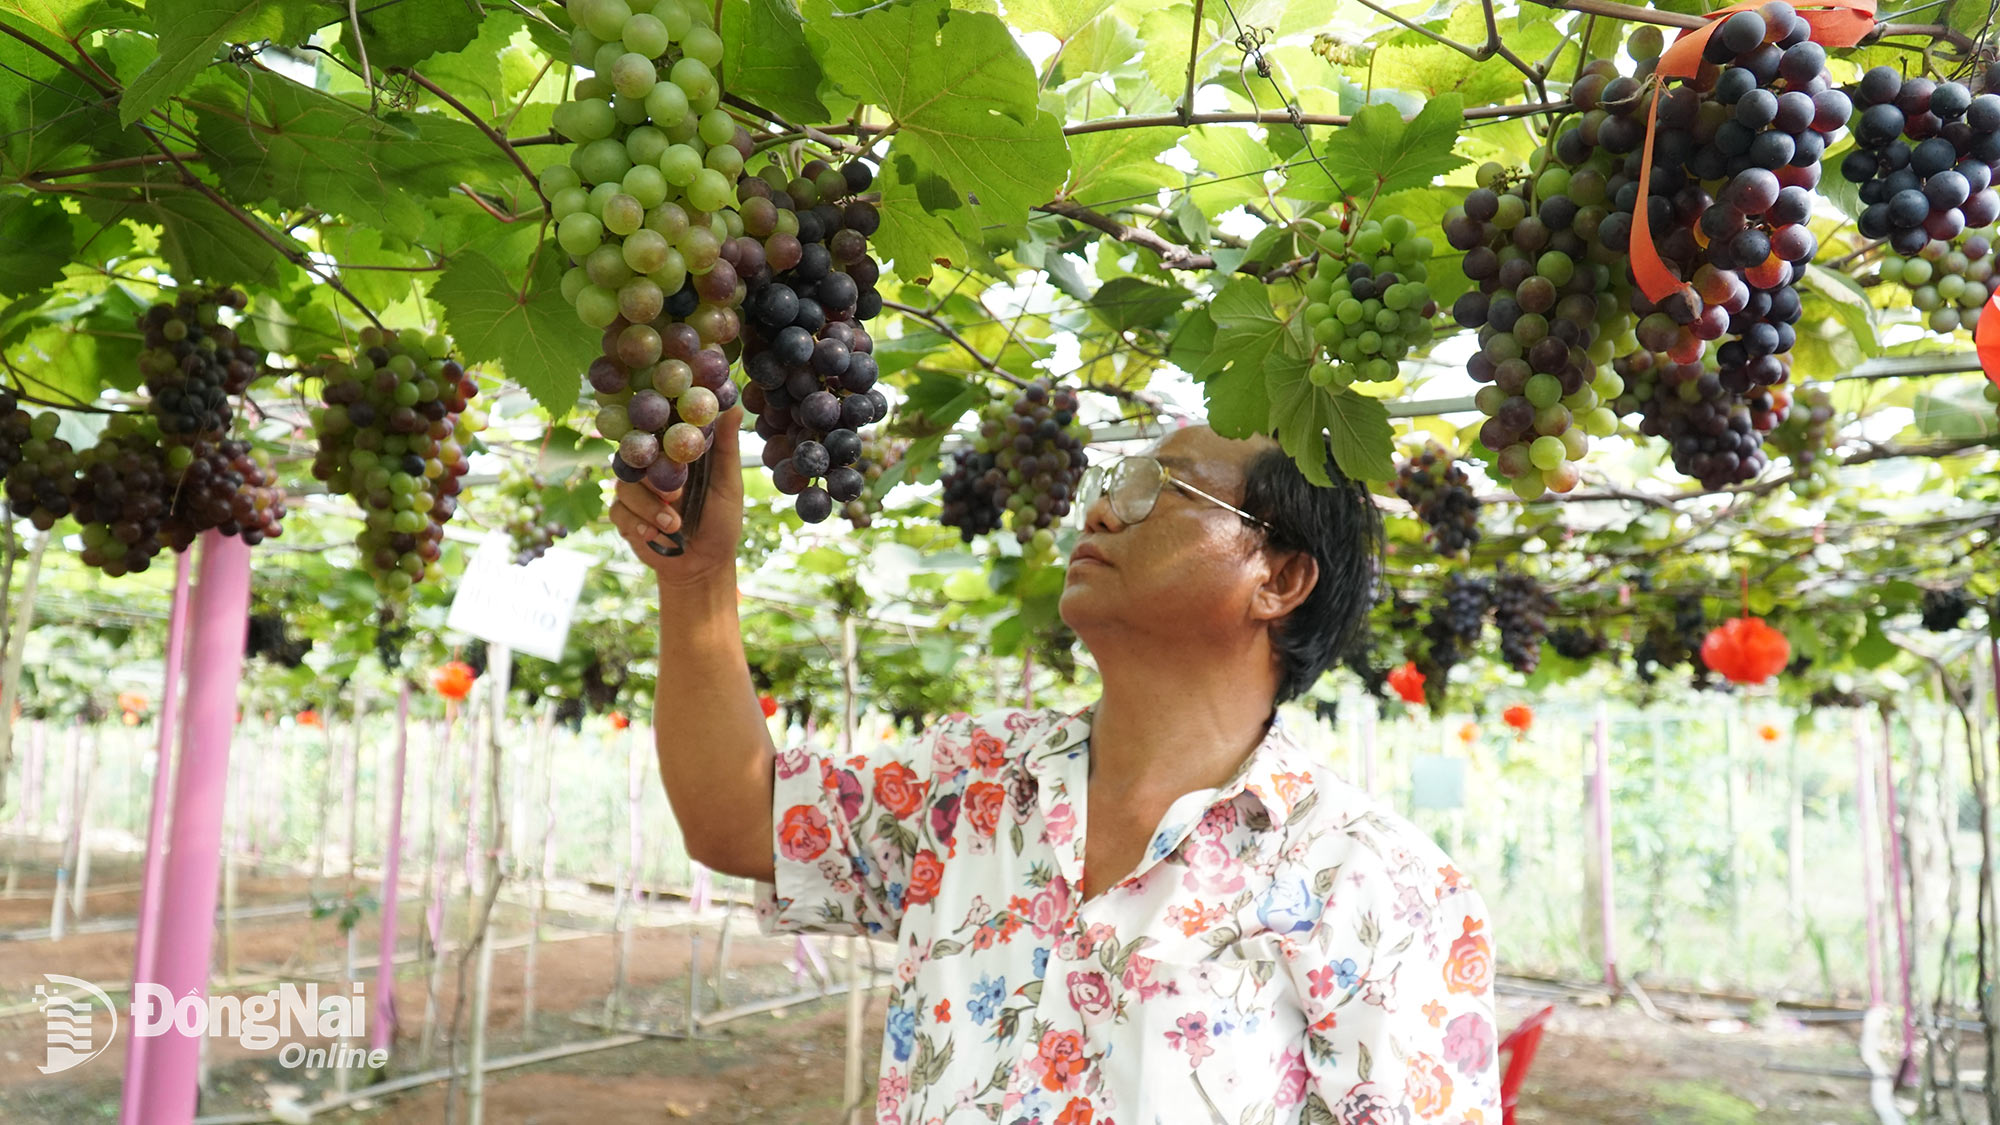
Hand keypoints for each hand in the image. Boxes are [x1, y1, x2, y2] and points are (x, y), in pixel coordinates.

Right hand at [609, 408, 745, 586]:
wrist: (703, 566)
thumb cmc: (721, 522)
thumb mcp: (728, 485)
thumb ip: (726, 448)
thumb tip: (735, 407)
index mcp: (676, 456)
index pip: (660, 431)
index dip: (659, 429)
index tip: (668, 439)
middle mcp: (652, 469)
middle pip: (636, 456)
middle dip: (654, 478)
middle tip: (676, 494)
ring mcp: (636, 492)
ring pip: (625, 485)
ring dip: (649, 508)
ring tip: (673, 525)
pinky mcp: (624, 515)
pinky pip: (618, 511)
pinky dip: (638, 524)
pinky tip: (655, 535)